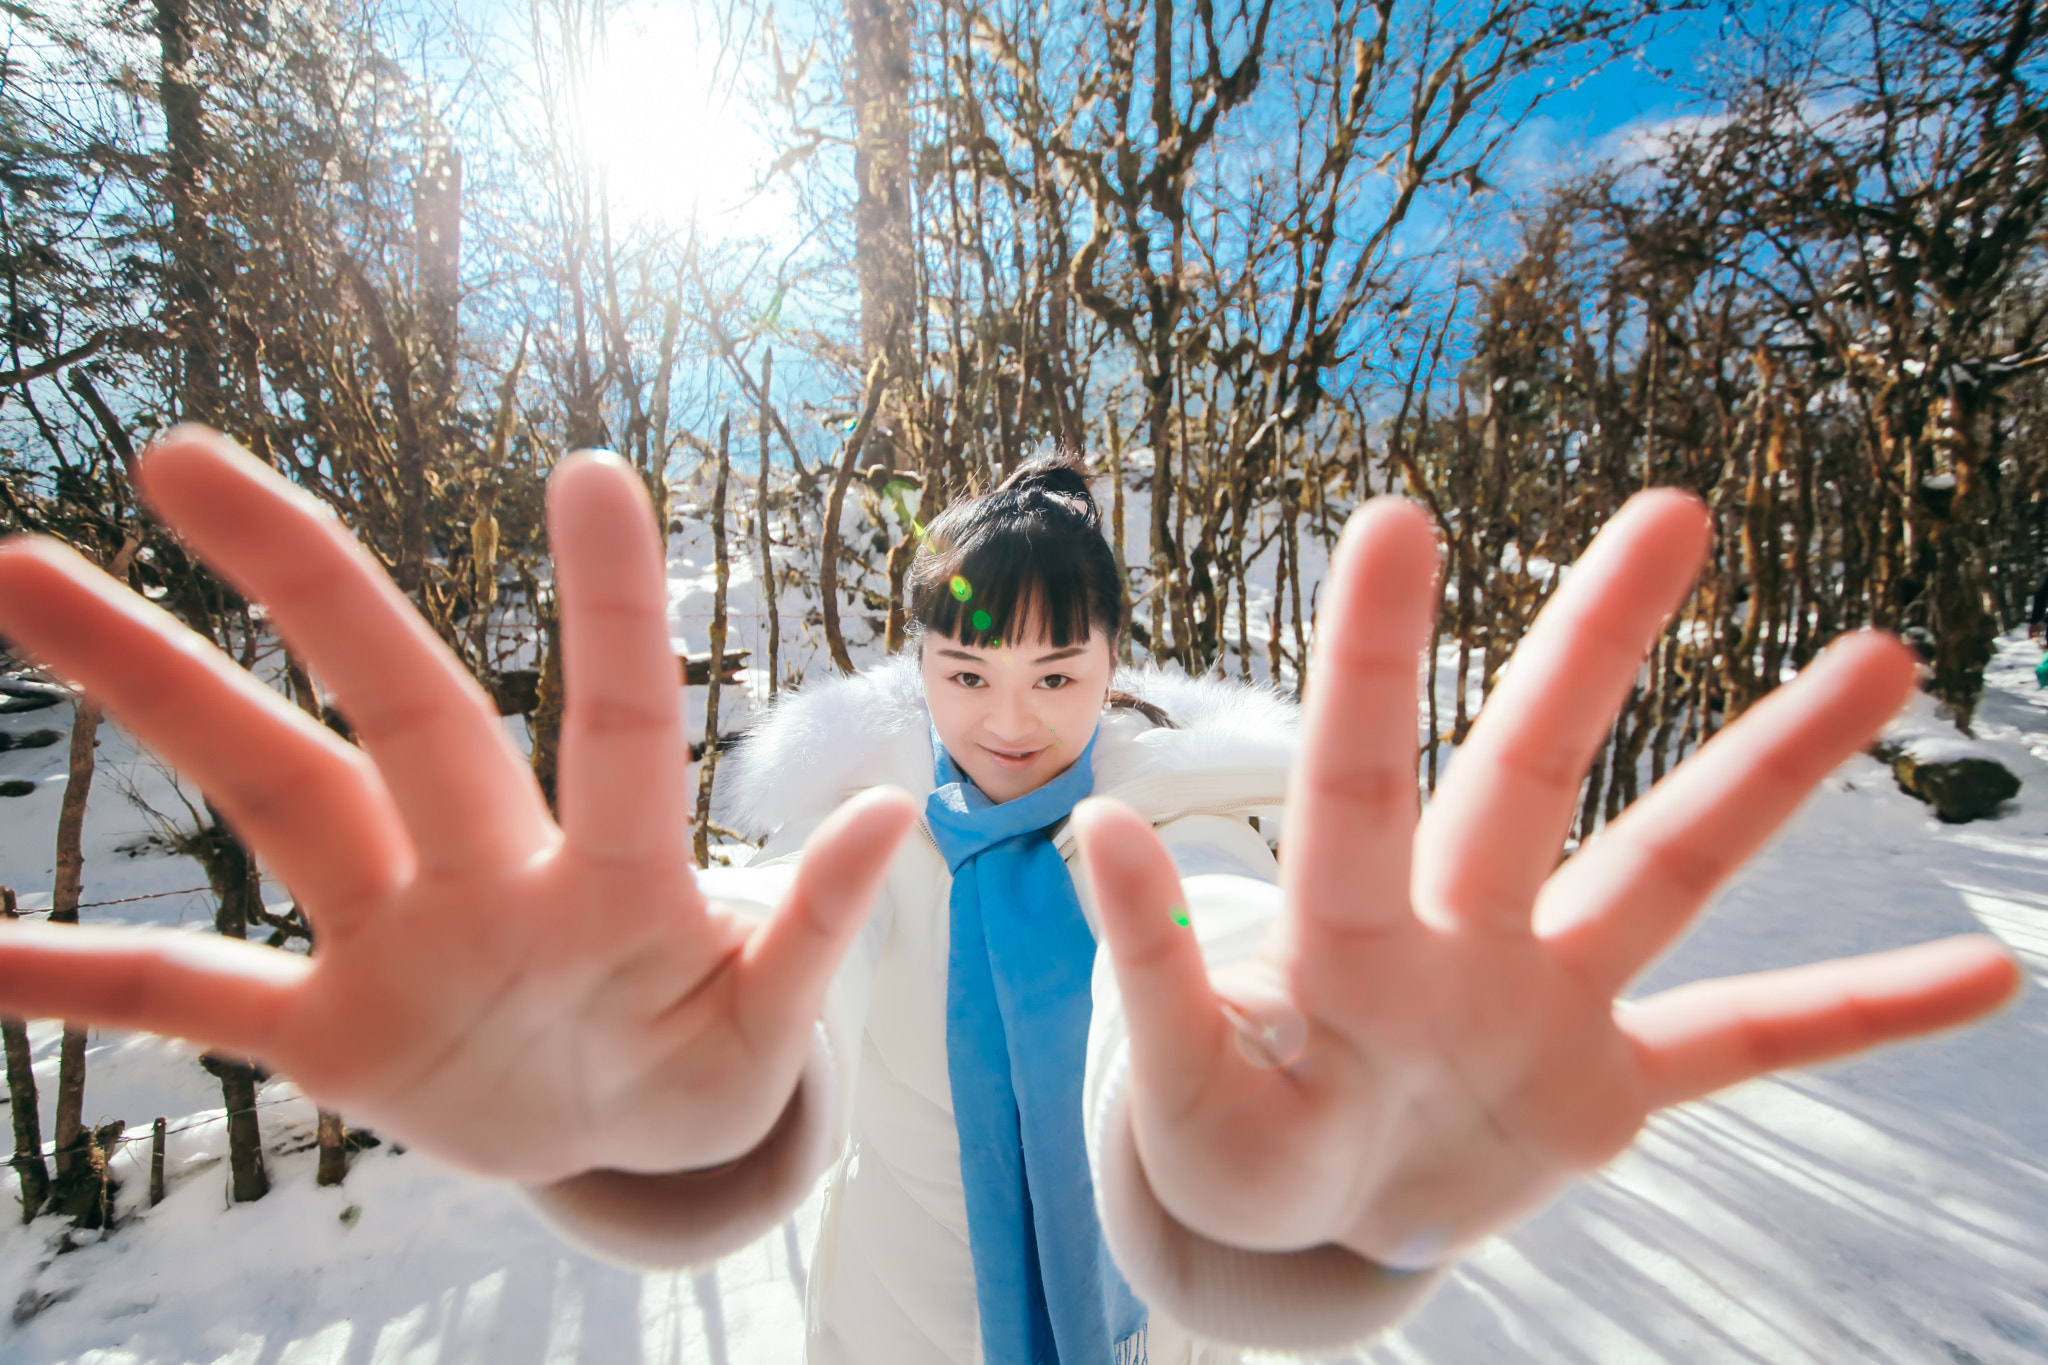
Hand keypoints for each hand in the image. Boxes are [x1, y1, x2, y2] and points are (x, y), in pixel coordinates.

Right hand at [0, 428, 913, 1182]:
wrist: (624, 1137)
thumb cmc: (705, 1056)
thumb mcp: (769, 1020)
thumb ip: (815, 931)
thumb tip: (892, 808)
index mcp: (613, 882)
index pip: (608, 722)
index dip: (609, 611)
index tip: (593, 469)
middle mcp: (488, 874)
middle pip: (392, 707)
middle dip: (306, 583)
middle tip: (182, 452)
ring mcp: (396, 943)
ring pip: (266, 795)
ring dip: (152, 694)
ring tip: (21, 573)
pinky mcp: (331, 1034)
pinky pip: (187, 1003)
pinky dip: (84, 985)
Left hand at [1074, 492, 2020, 1267]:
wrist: (1310, 1223)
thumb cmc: (1233, 1144)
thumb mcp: (1181, 1086)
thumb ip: (1152, 970)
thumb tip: (1091, 824)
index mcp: (1342, 942)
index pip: (1356, 781)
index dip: (1373, 663)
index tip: (1397, 513)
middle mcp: (1456, 938)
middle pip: (1532, 772)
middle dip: (1590, 648)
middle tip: (1672, 507)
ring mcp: (1546, 1003)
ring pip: (1669, 867)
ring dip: (1769, 770)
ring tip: (1880, 651)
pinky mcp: (1608, 1089)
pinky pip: (1752, 1041)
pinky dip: (1858, 1013)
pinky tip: (1986, 968)